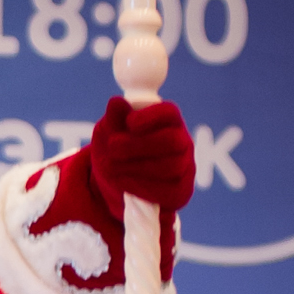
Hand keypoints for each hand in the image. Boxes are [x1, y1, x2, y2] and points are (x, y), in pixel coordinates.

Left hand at [90, 94, 191, 275]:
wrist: (114, 184)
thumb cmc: (115, 149)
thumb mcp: (108, 132)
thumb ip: (114, 119)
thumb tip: (116, 102)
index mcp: (167, 121)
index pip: (169, 113)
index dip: (152, 116)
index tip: (130, 122)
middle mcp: (181, 142)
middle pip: (173, 141)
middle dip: (139, 145)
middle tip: (112, 147)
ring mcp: (184, 167)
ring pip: (170, 166)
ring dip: (136, 167)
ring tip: (110, 167)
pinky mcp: (180, 191)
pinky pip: (168, 191)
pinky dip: (142, 187)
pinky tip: (121, 182)